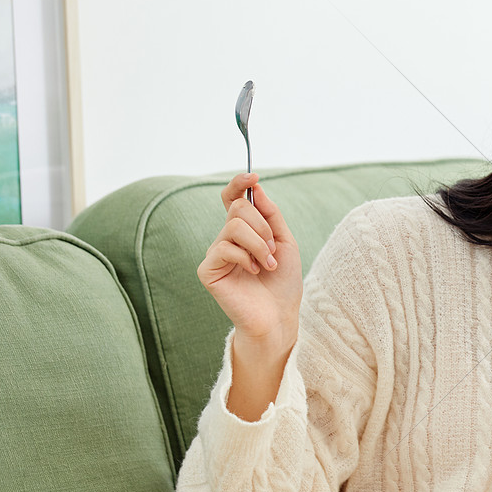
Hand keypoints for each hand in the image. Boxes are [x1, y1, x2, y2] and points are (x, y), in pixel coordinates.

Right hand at [197, 173, 301, 353]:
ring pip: (234, 226)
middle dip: (263, 226)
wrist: (279, 315)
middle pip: (239, 208)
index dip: (238, 183)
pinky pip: (224, 247)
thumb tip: (256, 186)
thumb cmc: (283, 282)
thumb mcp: (285, 242)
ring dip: (259, 244)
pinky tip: (254, 272)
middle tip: (273, 250)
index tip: (253, 175)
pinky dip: (246, 258)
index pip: (232, 198)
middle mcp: (226, 238)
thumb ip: (271, 214)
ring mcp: (215, 253)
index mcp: (244, 230)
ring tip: (268, 264)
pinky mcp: (207, 269)